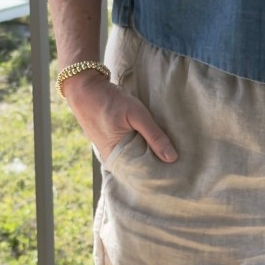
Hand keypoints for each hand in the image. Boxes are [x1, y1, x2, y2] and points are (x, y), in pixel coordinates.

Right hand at [61, 69, 177, 163]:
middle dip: (158, 166)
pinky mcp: (111, 144)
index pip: (143, 175)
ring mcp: (111, 152)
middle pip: (140, 169)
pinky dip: (141, 149)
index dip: (161, 174)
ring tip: (171, 156)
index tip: (178, 172)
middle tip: (179, 166)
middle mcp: (113, 160)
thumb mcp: (136, 114)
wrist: (85, 89)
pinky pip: (130, 152)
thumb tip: (172, 158)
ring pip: (135, 160)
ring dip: (150, 157)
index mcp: (117, 158)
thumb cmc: (110, 100)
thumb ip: (154, 135)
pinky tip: (154, 145)